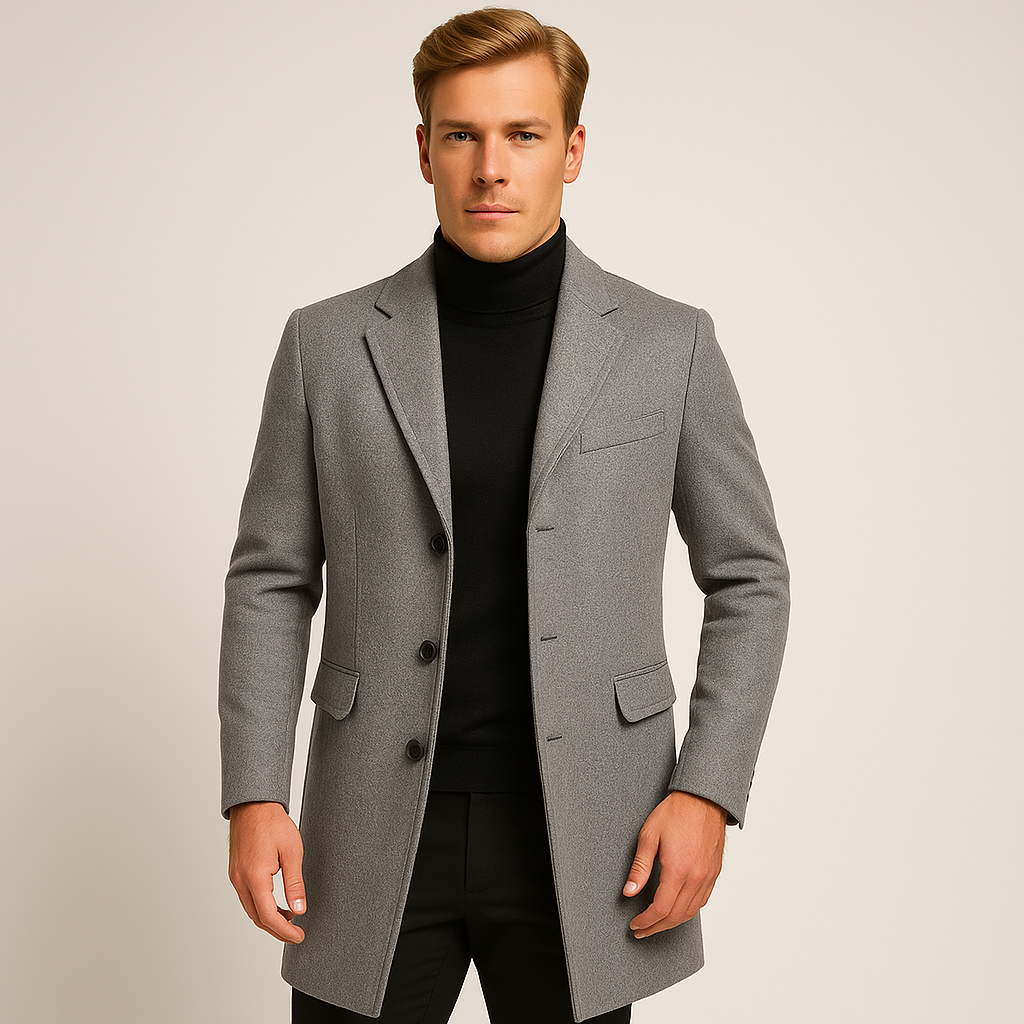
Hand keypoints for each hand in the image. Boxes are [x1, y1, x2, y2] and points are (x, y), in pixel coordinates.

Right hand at [228, 801, 306, 943]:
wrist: (254, 804)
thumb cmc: (273, 823)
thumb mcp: (292, 852)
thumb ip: (294, 884)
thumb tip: (299, 909)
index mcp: (255, 877)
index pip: (268, 917)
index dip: (284, 931)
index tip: (298, 936)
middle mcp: (240, 880)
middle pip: (257, 918)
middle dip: (277, 929)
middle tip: (296, 933)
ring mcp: (235, 877)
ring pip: (251, 909)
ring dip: (269, 918)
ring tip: (290, 917)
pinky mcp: (236, 872)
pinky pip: (247, 897)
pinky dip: (261, 906)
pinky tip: (276, 903)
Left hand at [622, 790, 726, 938]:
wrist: (704, 798)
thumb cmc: (676, 812)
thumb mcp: (649, 835)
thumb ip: (640, 867)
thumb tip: (629, 891)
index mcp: (678, 869)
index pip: (661, 909)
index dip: (646, 921)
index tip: (635, 924)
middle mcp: (696, 877)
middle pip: (676, 916)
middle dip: (656, 927)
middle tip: (642, 930)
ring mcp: (708, 876)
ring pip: (691, 912)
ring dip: (672, 922)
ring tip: (656, 923)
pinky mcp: (714, 872)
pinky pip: (702, 900)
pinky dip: (688, 910)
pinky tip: (677, 908)